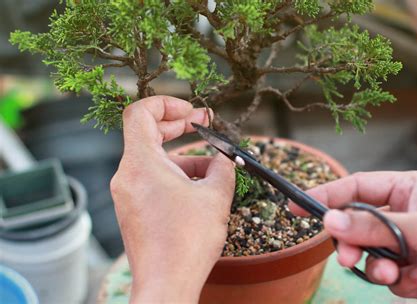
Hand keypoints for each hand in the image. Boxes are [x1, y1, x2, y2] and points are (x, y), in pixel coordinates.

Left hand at [110, 96, 234, 302]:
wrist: (167, 283)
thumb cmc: (186, 242)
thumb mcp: (216, 196)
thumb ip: (223, 166)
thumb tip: (225, 157)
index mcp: (141, 164)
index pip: (140, 112)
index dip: (168, 104)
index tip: (192, 113)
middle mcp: (127, 176)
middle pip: (147, 133)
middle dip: (178, 127)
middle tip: (204, 126)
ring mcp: (127, 194)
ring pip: (155, 161)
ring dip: (185, 158)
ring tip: (215, 172)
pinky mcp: (133, 209)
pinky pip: (153, 180)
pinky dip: (175, 177)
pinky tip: (201, 190)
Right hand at [290, 171, 416, 302]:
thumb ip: (373, 225)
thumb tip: (330, 220)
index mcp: (407, 190)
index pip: (356, 188)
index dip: (326, 195)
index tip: (297, 206)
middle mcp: (404, 216)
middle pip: (358, 225)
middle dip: (352, 242)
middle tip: (345, 256)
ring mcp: (409, 246)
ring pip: (370, 254)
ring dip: (375, 266)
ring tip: (387, 274)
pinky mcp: (415, 274)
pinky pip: (388, 277)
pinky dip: (395, 282)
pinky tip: (415, 282)